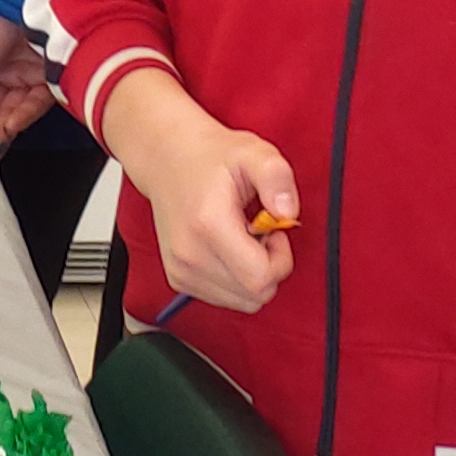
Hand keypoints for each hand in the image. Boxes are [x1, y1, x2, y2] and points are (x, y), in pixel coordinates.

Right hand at [106, 72, 296, 315]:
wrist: (166, 159)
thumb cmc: (210, 158)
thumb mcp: (253, 153)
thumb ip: (277, 178)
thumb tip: (288, 213)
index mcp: (208, 225)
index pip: (260, 279)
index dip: (280, 259)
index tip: (273, 231)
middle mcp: (190, 254)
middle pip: (254, 296)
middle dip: (270, 268)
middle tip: (260, 232)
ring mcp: (181, 270)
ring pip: (241, 302)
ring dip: (252, 275)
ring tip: (243, 239)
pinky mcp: (179, 278)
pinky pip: (224, 298)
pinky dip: (236, 279)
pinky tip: (229, 248)